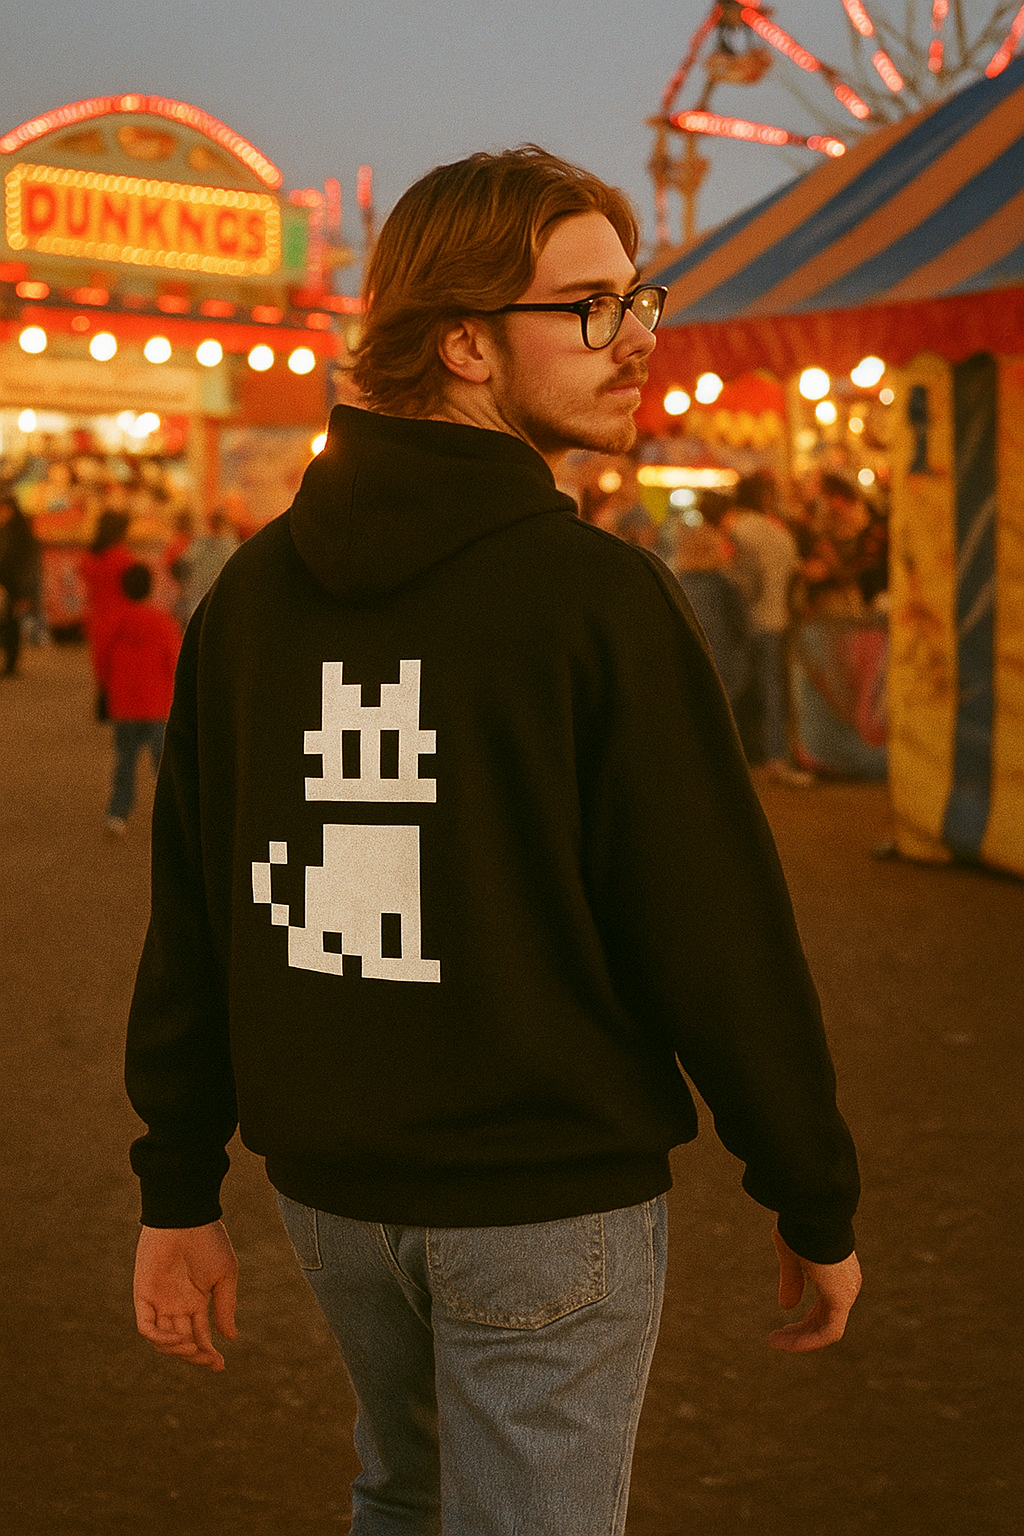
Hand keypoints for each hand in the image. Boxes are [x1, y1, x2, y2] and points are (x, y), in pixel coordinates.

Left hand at [134, 1220, 237, 1370]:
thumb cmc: (208, 1241)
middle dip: (196, 1356)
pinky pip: (147, 1327)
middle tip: (210, 1360)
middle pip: (182, 1342)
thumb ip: (224, 1307)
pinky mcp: (143, 1296)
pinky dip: (159, 1338)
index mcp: (196, 1300)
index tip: (221, 1365)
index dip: (208, 1353)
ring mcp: (159, 1302)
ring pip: (163, 1340)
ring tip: (194, 1346)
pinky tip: (177, 1339)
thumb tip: (229, 1338)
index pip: (200, 1334)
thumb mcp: (224, 1276)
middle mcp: (176, 1305)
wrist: (186, 1217)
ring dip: (179, 1349)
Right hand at [769, 1228, 860, 1352]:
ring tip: (775, 1342)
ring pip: (826, 1330)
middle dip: (800, 1332)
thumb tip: (786, 1306)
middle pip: (825, 1320)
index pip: (824, 1308)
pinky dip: (807, 1341)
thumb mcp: (791, 1255)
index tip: (780, 1327)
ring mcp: (846, 1292)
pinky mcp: (841, 1298)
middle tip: (775, 1339)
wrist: (811, 1210)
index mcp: (838, 1273)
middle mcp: (847, 1285)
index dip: (804, 1321)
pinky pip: (828, 1332)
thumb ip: (792, 1280)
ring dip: (800, 1340)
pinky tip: (786, 1342)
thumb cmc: (801, 1225)